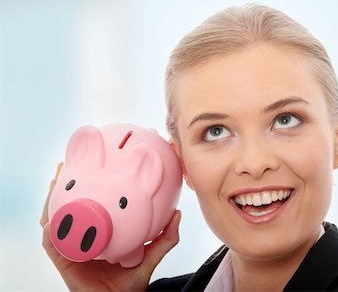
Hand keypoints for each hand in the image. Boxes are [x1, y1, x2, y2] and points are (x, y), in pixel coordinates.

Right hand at [40, 163, 180, 290]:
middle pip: (68, 209)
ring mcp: (72, 247)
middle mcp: (84, 237)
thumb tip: (177, 214)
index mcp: (100, 233)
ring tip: (55, 181)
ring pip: (56, 220)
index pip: (89, 207)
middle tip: (64, 167)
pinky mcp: (64, 261)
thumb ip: (165, 238)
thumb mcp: (150, 256)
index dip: (86, 188)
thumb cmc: (131, 282)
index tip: (88, 168)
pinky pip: (52, 242)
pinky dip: (50, 228)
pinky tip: (51, 215)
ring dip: (52, 200)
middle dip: (63, 188)